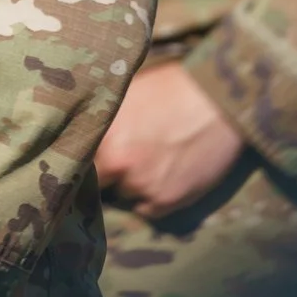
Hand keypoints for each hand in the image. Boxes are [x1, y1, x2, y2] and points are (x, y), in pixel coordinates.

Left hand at [94, 61, 246, 219]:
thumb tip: (87, 127)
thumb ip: (104, 117)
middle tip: (125, 159)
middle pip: (100, 181)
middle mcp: (118, 164)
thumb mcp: (127, 93)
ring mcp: (144, 185)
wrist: (217, 100)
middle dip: (110, 171)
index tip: (93, 155)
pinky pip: (147, 210)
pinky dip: (151, 199)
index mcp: (103, 135)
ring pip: (125, 194)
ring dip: (132, 183)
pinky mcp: (169, 200)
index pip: (79, 159)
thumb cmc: (172, 86)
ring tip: (149, 164)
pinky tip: (162, 178)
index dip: (86, 157)